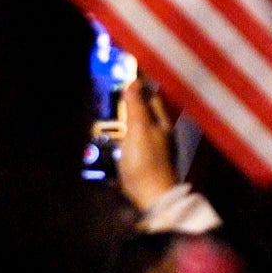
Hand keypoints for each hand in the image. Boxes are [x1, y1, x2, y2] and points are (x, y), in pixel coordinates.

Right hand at [117, 77, 180, 212]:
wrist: (152, 199)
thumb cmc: (145, 162)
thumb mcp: (139, 131)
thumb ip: (137, 106)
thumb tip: (134, 81)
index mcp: (162, 123)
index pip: (152, 96)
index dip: (140, 84)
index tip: (124, 73)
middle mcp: (161, 134)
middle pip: (146, 112)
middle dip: (131, 101)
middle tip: (112, 92)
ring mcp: (154, 150)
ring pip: (139, 127)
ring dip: (126, 119)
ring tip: (109, 113)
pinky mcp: (144, 164)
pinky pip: (133, 143)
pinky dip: (123, 137)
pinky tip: (113, 139)